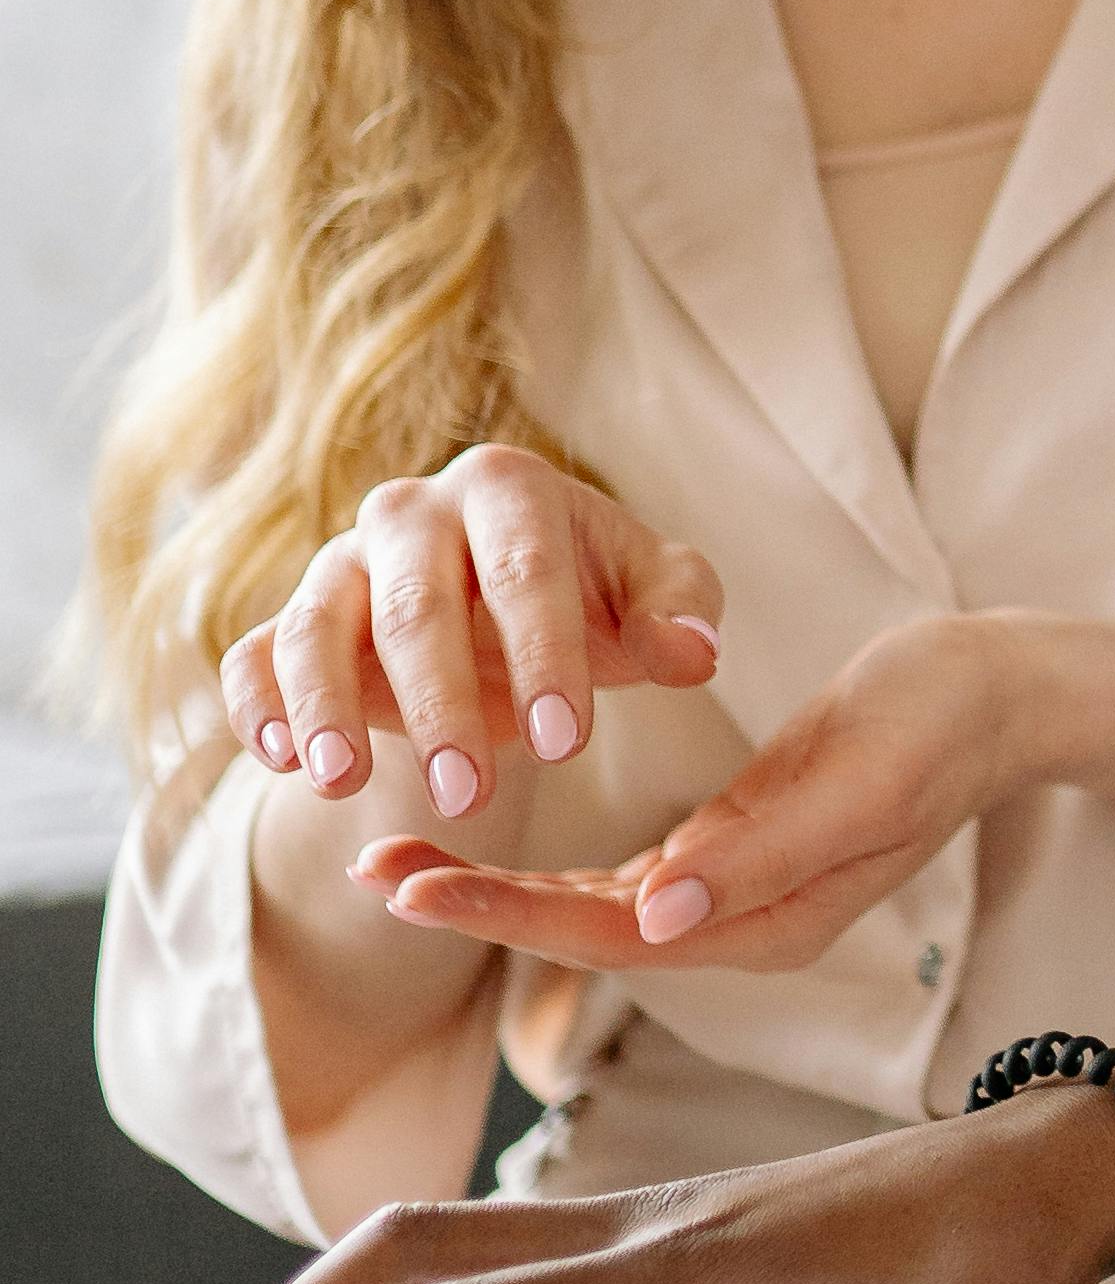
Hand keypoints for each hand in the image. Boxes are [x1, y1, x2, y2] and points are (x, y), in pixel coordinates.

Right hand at [223, 451, 720, 829]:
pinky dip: (257, 704)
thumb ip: (681, 611)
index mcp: (507, 489)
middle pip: (414, 603)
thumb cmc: (594, 591)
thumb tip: (691, 654)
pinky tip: (277, 761)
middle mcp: (409, 513)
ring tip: (342, 782)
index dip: (543, 653)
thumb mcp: (656, 591)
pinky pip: (254, 655)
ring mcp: (339, 564)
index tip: (566, 743)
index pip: (524, 569)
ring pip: (315, 627)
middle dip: (439, 702)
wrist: (511, 597)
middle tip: (470, 794)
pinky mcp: (289, 620)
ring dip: (325, 706)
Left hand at [357, 610, 1023, 971]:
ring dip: (495, 891)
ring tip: (400, 861)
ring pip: (592, 910)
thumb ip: (757, 852)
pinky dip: (544, 872)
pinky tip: (486, 856)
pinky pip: (618, 881)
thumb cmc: (935, 721)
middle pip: (585, 931)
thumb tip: (654, 911)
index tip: (412, 889)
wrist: (995, 695)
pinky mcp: (729, 856)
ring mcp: (735, 896)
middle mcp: (741, 925)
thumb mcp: (856, 781)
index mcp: (768, 920)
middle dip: (476, 905)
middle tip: (372, 869)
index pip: (612, 936)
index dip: (506, 914)